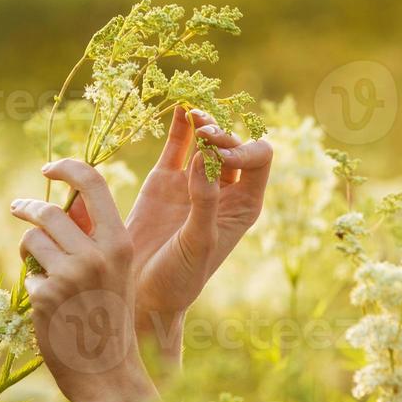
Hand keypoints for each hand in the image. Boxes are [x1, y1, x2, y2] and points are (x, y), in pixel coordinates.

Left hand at [11, 160, 152, 401]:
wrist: (108, 372)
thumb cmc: (110, 318)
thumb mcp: (114, 272)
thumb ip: (94, 236)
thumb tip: (68, 200)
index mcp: (120, 242)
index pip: (92, 183)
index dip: (67, 167)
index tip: (50, 167)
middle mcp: (97, 254)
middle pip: (50, 211)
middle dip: (29, 208)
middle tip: (18, 207)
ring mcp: (70, 274)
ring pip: (32, 239)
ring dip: (29, 249)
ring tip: (39, 267)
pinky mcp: (46, 294)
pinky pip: (29, 273)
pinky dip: (34, 285)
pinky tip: (50, 307)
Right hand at [65, 107, 273, 358]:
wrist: (141, 294)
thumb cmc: (178, 278)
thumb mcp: (198, 242)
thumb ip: (204, 200)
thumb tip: (206, 155)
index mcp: (244, 206)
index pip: (259, 159)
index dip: (244, 149)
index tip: (220, 157)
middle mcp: (224, 191)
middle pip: (236, 144)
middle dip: (224, 134)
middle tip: (206, 135)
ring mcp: (195, 183)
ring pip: (207, 140)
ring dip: (205, 124)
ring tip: (194, 115)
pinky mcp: (165, 180)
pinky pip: (177, 145)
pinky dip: (180, 126)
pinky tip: (179, 107)